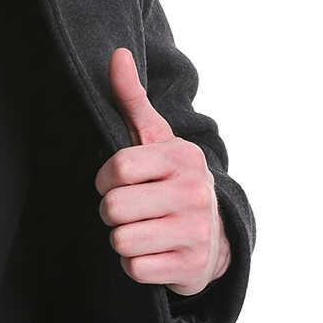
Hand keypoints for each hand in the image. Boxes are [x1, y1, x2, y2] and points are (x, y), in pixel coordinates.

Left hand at [94, 46, 230, 296]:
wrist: (217, 235)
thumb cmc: (172, 180)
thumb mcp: (156, 139)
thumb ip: (132, 99)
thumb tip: (116, 54)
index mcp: (181, 158)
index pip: (117, 169)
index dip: (105, 179)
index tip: (117, 181)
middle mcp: (193, 193)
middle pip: (113, 208)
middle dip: (113, 212)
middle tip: (132, 209)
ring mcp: (195, 232)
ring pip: (121, 240)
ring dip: (123, 238)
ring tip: (144, 228)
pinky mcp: (191, 268)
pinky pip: (134, 268)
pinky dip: (137, 264)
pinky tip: (154, 251)